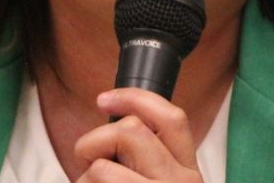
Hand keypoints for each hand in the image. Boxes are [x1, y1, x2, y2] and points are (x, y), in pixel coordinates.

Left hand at [73, 88, 203, 181]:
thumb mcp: (159, 180)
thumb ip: (147, 156)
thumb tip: (114, 126)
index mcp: (187, 170)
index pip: (172, 118)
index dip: (135, 98)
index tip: (104, 99)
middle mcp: (182, 181)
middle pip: (131, 131)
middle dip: (96, 141)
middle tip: (89, 161)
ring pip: (104, 167)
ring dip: (86, 176)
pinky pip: (96, 181)